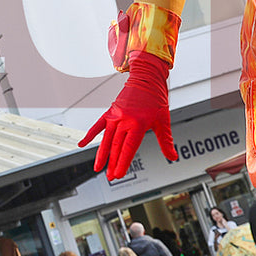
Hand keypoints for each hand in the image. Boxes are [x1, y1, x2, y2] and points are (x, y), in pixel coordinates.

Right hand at [79, 51, 177, 179]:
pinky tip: (82, 144)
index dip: (122, 163)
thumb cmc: (156, 98)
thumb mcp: (164, 121)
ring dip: (102, 155)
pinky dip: (90, 135)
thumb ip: (166, 141)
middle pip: (116, 147)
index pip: (128, 148)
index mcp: (138, 123)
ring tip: (98, 168)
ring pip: (106, 139)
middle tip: (110, 177)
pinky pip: (98, 125)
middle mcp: (125, 120)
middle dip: (112, 164)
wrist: (146, 78)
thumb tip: (173, 156)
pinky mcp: (110, 112)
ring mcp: (115, 116)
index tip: (118, 174)